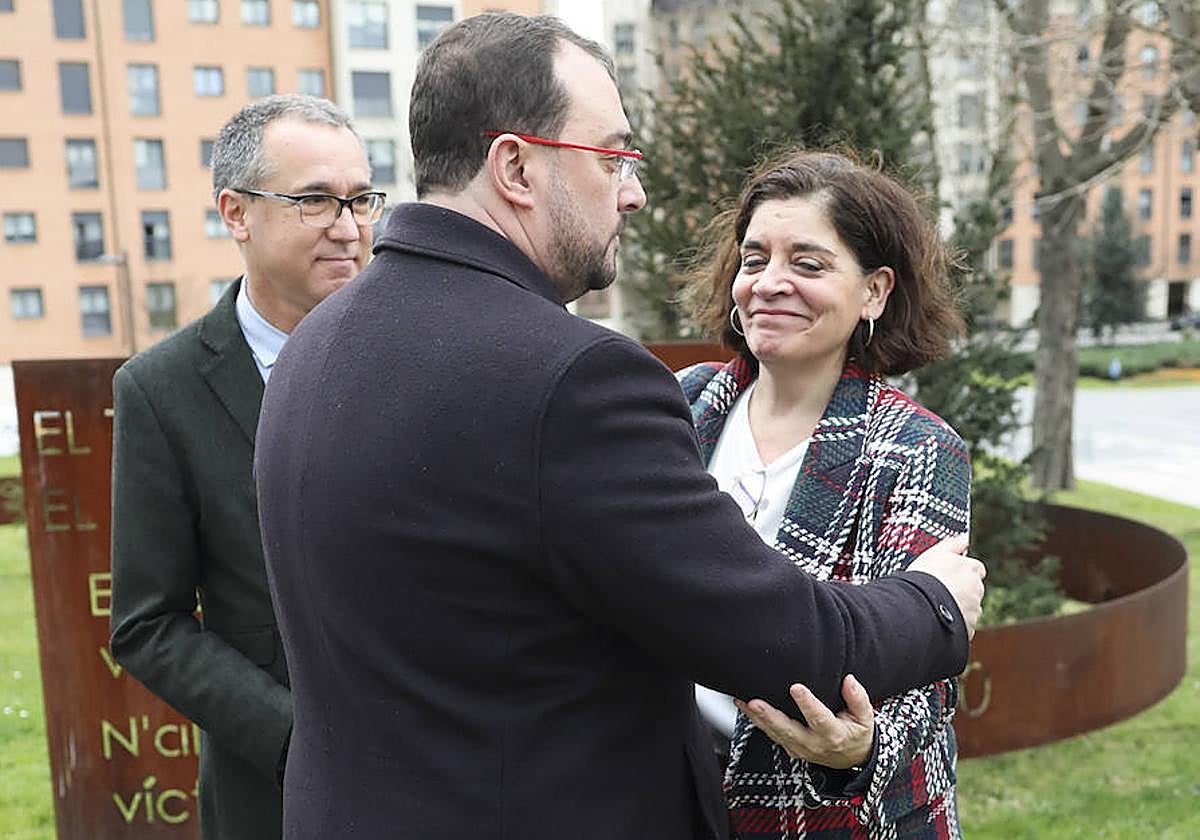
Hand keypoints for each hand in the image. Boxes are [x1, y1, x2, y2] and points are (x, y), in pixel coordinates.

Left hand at [735, 675, 873, 768]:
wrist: (854, 758)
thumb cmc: (857, 733)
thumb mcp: (866, 717)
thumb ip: (858, 698)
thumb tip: (849, 680)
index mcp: (834, 735)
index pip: (819, 719)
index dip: (807, 704)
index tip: (796, 688)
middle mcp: (814, 744)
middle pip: (789, 731)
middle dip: (770, 716)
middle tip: (755, 702)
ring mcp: (800, 749)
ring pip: (775, 734)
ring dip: (758, 718)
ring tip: (743, 701)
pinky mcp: (791, 749)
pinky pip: (772, 736)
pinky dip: (758, 722)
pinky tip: (746, 708)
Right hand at [908, 534, 985, 638]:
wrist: (921, 607)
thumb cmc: (926, 577)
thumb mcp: (935, 552)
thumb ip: (953, 544)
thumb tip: (964, 538)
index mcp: (972, 569)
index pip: (975, 568)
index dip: (962, 571)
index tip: (948, 574)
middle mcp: (977, 590)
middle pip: (972, 589)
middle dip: (960, 590)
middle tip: (939, 590)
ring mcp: (974, 611)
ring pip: (968, 608)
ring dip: (956, 607)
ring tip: (936, 606)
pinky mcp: (968, 629)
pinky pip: (962, 626)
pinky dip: (953, 623)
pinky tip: (937, 619)